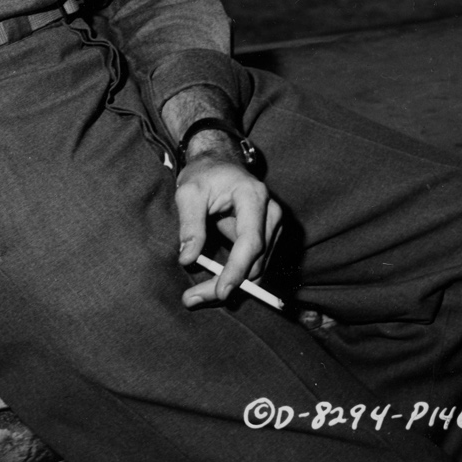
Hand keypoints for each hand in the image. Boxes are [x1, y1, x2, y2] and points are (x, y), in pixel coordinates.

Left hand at [175, 142, 281, 308]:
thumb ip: (190, 224)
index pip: (251, 241)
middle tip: (192, 298)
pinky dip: (234, 278)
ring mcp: (273, 227)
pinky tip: (211, 284)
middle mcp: (271, 213)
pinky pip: (254, 265)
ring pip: (256, 269)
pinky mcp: (268, 237)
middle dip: (227, 284)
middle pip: (255, 261)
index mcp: (253, 196)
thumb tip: (188, 259)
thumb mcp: (189, 192)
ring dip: (229, 285)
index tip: (221, 292)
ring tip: (196, 295)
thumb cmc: (204, 174)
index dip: (237, 269)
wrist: (219, 163)